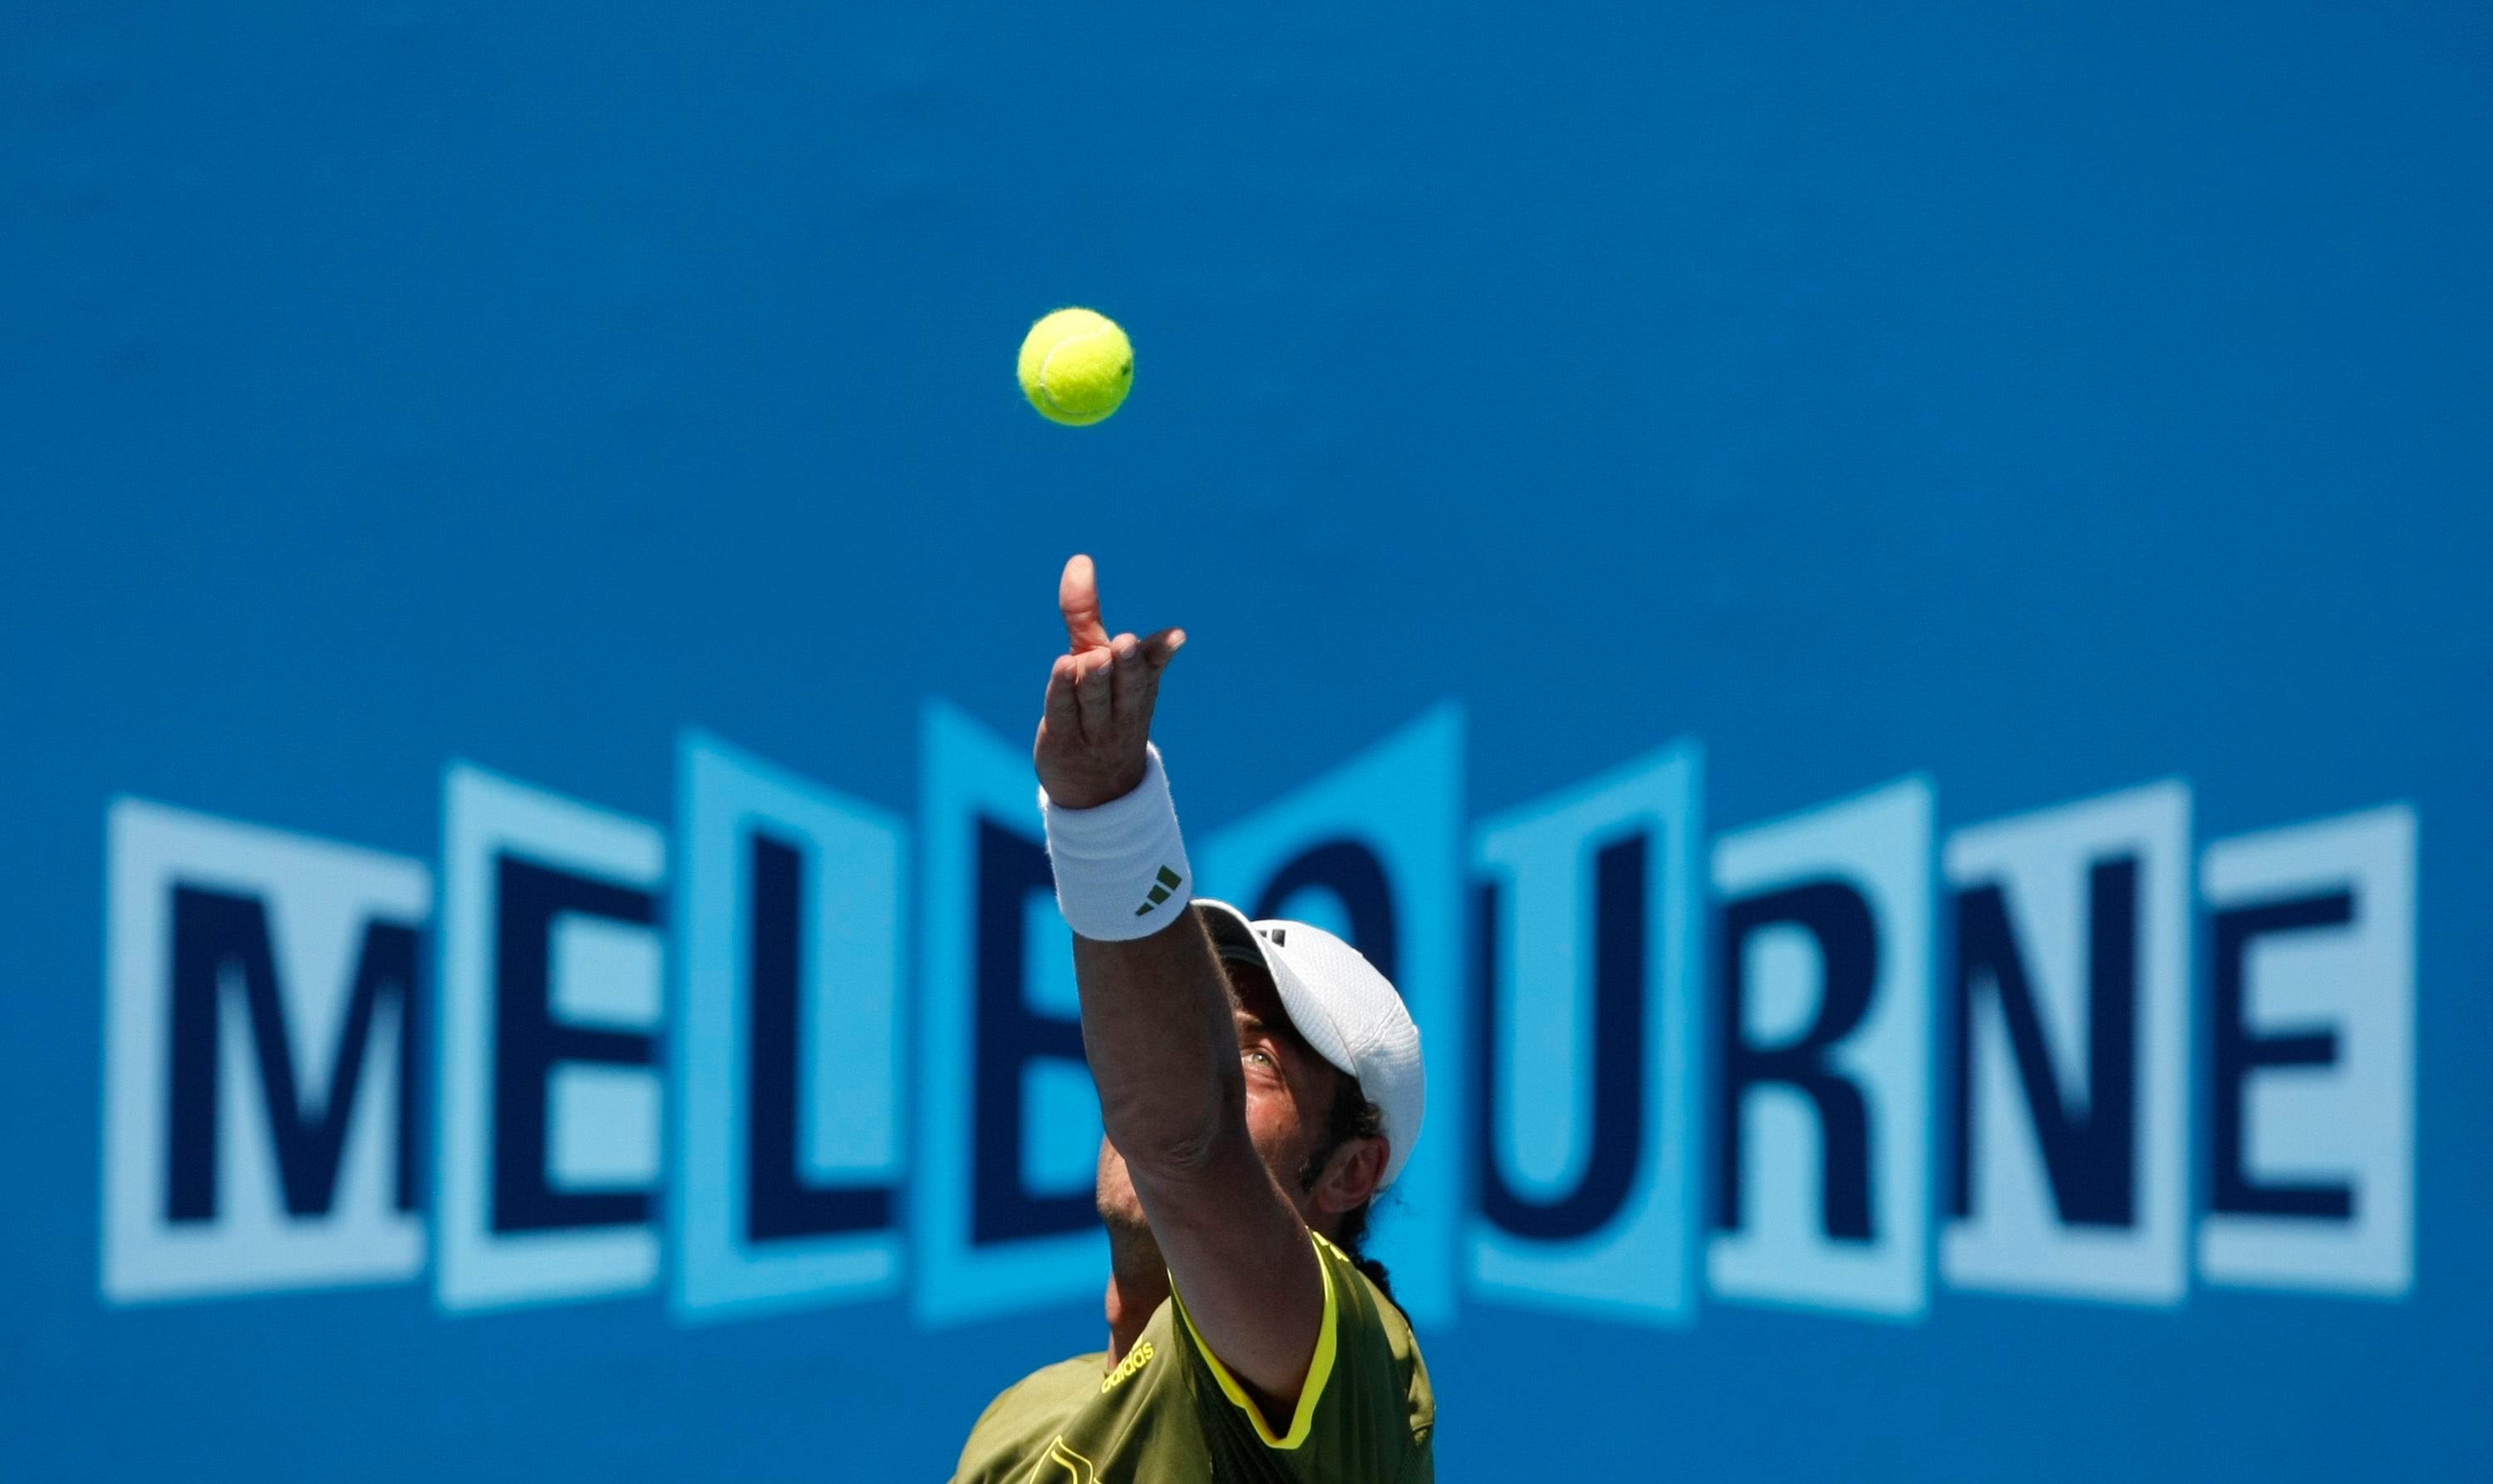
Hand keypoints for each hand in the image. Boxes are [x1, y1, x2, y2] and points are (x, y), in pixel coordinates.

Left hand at [1036, 554, 1185, 808]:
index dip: (1160, 650)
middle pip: (1127, 686)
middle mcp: (1122, 709)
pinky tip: (1063, 667)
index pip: (1150, 667)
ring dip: (1096, 678)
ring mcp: (1093, 728)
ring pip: (1095, 700)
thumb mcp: (1108, 672)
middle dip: (1128, 665)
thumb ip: (1099, 625)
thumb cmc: (1108, 719)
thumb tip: (1123, 592)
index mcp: (1141, 689)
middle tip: (1126, 643)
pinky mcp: (1062, 739)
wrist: (1100, 794)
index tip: (1175, 635)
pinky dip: (1063, 691)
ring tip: (1096, 657)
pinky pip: (1063, 713)